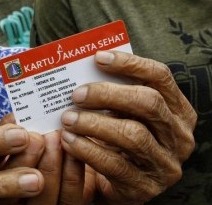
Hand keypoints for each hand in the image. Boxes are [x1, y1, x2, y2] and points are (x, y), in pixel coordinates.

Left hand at [59, 51, 196, 203]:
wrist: (118, 185)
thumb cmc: (119, 140)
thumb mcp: (125, 114)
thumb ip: (116, 93)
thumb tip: (83, 65)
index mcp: (178, 111)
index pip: (160, 77)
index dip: (129, 63)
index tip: (97, 58)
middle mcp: (179, 136)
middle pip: (148, 103)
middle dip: (108, 94)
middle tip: (76, 94)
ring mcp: (165, 164)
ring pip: (132, 134)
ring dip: (93, 123)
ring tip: (67, 119)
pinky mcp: (145, 187)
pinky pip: (115, 164)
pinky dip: (87, 150)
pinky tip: (68, 141)